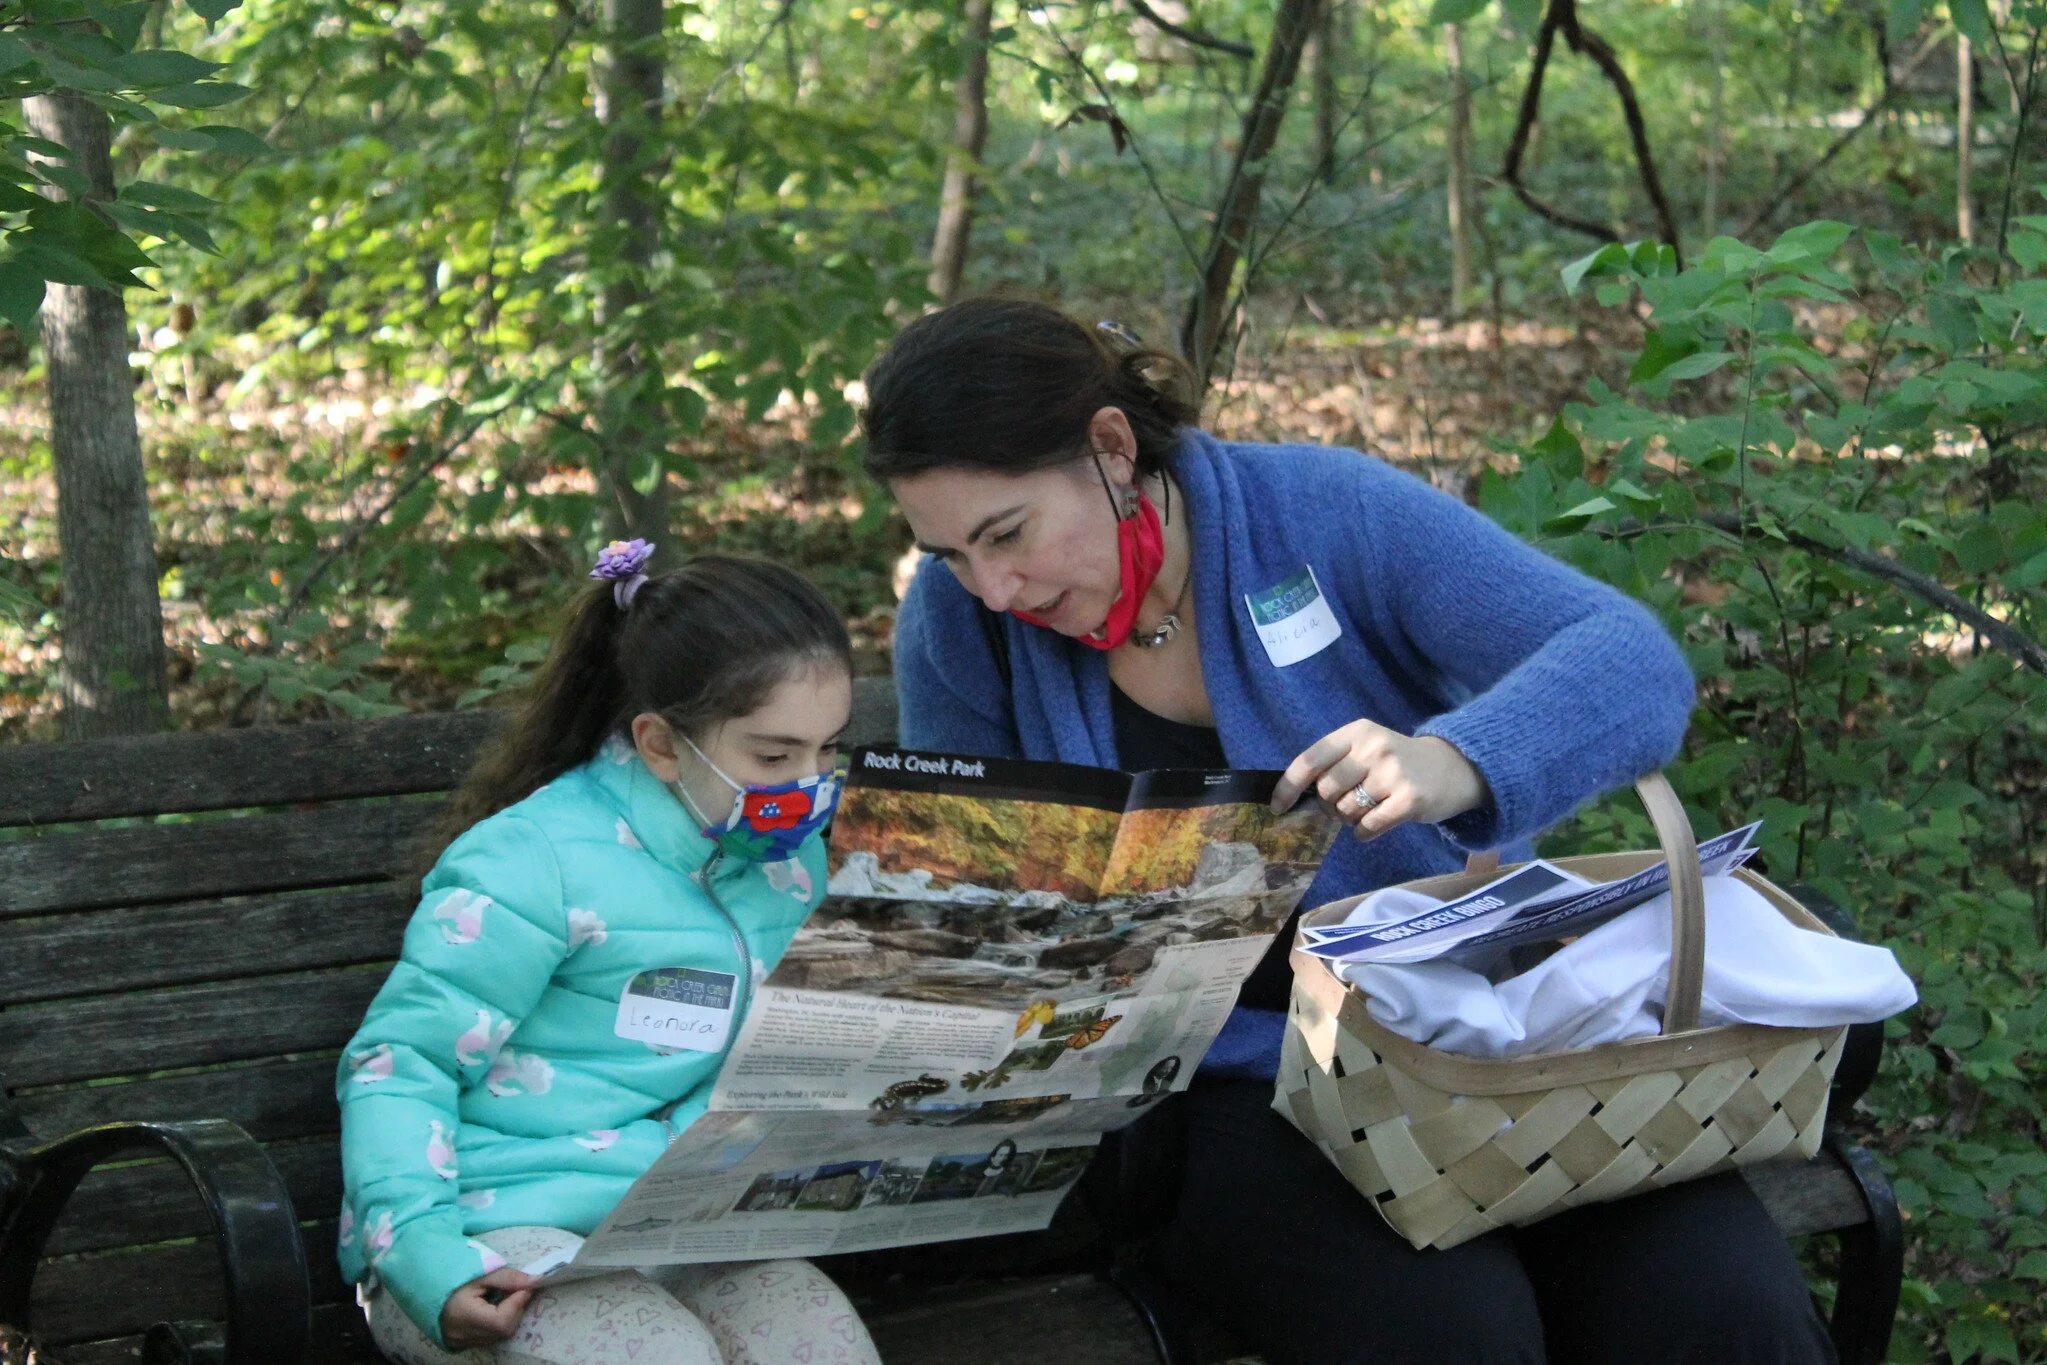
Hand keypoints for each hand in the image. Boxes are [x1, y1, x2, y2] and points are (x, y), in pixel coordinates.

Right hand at [440, 1267, 539, 1349]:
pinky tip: (495, 1308)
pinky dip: (499, 1323)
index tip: (524, 1286)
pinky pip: (490, 1337)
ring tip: (504, 1298)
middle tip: (516, 1290)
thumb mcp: (480, 1274)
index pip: (501, 1321)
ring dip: (509, 1316)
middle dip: (516, 1309)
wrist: (428, 1289)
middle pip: (503, 1330)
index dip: (518, 1303)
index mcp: (464, 1316)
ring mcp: (463, 1342)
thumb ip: (508, 1278)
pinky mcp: (464, 1344)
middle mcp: (462, 1335)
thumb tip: (535, 1281)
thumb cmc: (453, 1278)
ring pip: (499, 1336)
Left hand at [1271, 719, 1489, 840]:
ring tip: (1368, 809)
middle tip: (1344, 805)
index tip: (1278, 807)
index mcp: (1357, 732)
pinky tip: (1374, 826)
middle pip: (1326, 790)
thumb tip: (1296, 796)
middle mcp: (1374, 748)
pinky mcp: (1409, 800)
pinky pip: (1368, 827)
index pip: (1310, 760)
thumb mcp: (1367, 747)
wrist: (1453, 767)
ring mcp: (1393, 773)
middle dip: (1328, 805)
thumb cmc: (1398, 761)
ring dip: (1349, 819)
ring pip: (1346, 811)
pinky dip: (1364, 833)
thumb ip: (1336, 763)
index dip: (1288, 786)